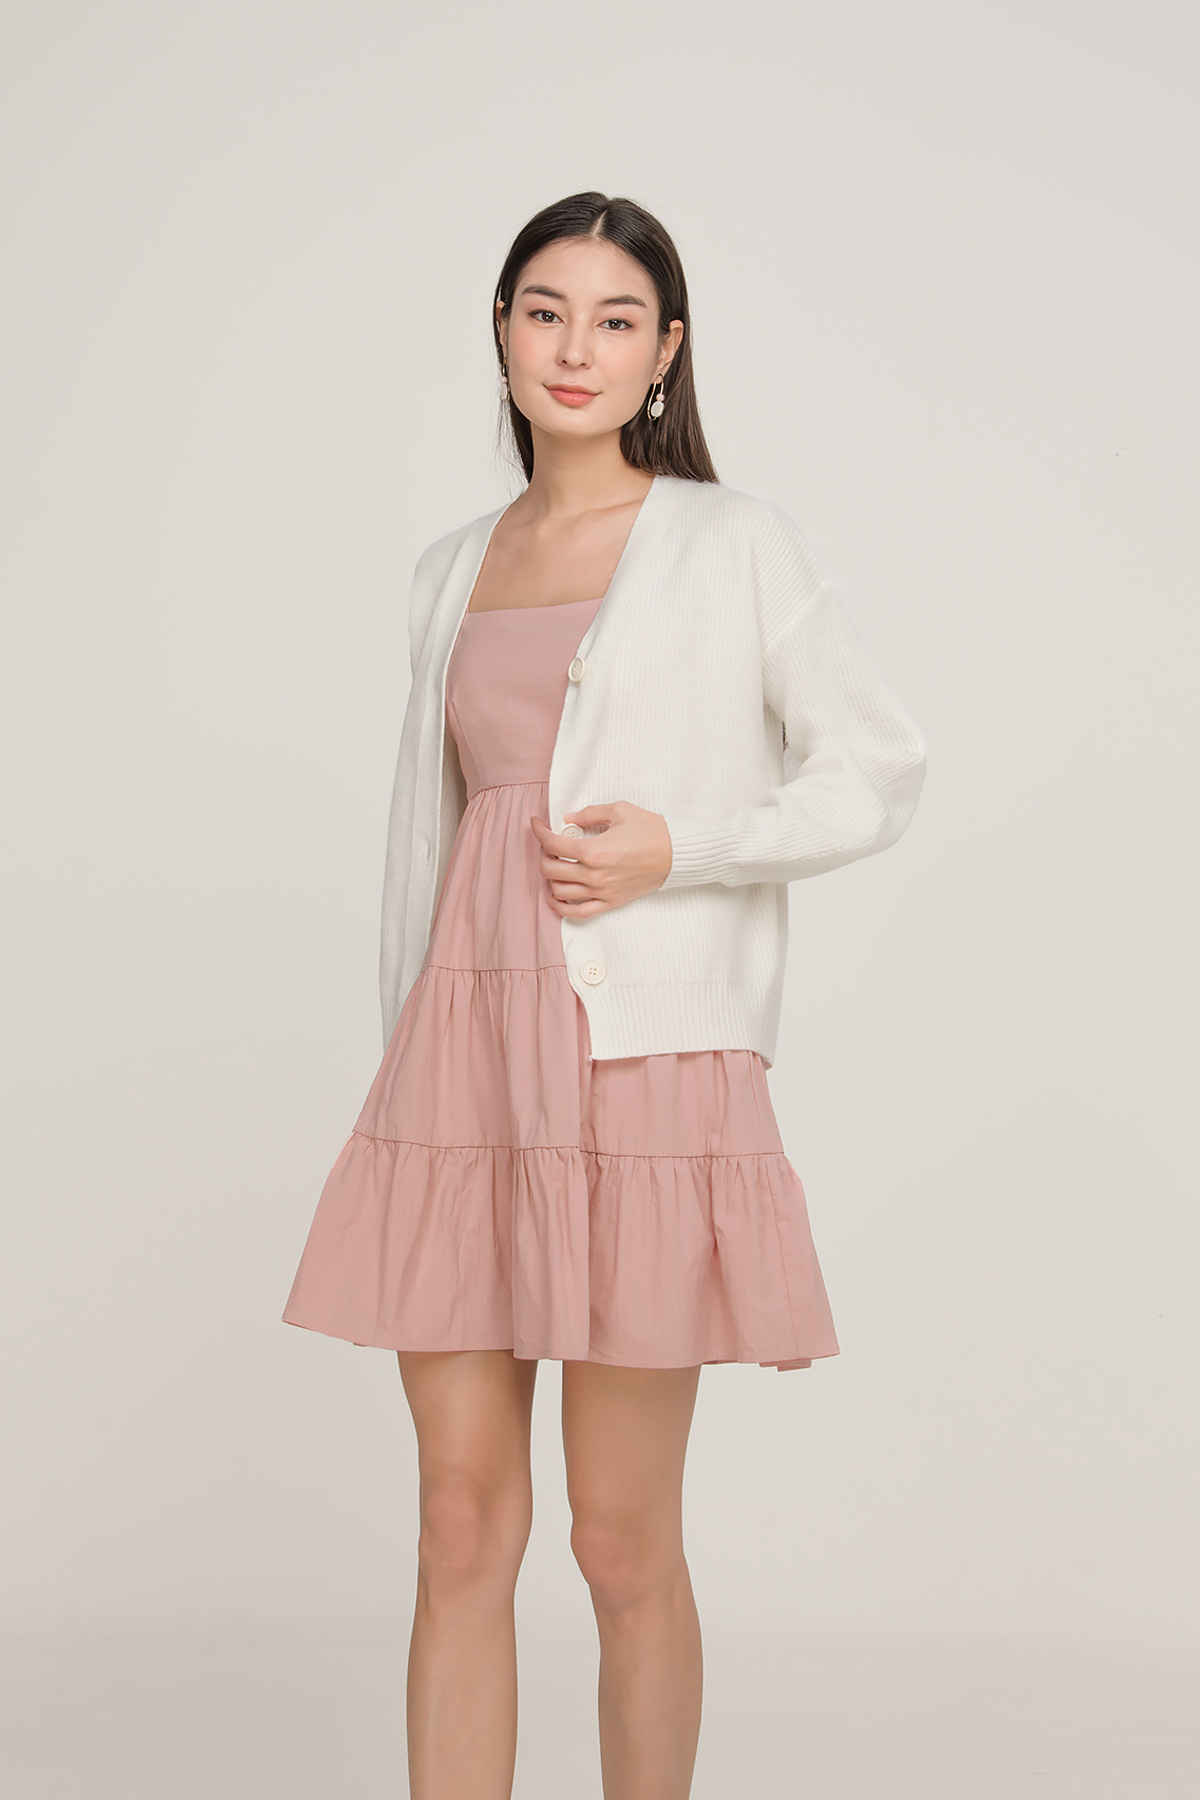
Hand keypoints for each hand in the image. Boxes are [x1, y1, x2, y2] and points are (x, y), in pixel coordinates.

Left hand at [529, 802, 672, 916]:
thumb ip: (590, 813)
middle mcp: (594, 875)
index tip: (536, 823)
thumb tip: (569, 818)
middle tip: (549, 842)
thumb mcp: (620, 810)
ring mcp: (601, 892)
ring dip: (551, 876)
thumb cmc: (652, 830)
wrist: (676, 854)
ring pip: (559, 890)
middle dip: (543, 853)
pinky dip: (560, 907)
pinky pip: (577, 912)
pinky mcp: (610, 902)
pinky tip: (555, 896)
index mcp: (594, 850)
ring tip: (555, 863)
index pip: (553, 843)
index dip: (539, 831)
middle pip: (551, 868)